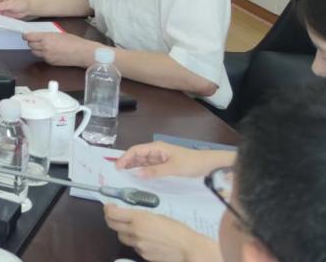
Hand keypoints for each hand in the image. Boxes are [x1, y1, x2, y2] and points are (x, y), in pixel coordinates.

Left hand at [22, 31, 97, 66]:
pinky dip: (43, 55)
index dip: (26, 36)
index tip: (25, 35)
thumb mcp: (59, 34)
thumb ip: (47, 35)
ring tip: (43, 46)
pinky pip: (42, 58)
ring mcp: (47, 56)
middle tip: (35, 40)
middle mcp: (44, 47)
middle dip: (31, 42)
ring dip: (36, 49)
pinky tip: (50, 52)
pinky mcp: (50, 62)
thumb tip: (39, 36)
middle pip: (30, 45)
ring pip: (34, 52)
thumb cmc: (74, 42)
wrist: (82, 53)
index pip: (29, 37)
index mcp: (46, 38)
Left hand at [103, 205, 219, 261]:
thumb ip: (140, 216)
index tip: (109, 206)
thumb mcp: (157, 216)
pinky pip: (134, 246)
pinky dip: (136, 242)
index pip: (112, 213)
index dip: (108, 209)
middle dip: (111, 218)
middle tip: (114, 215)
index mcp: (139, 218)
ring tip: (133, 228)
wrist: (188, 248)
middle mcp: (135, 231)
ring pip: (122, 237)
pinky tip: (147, 239)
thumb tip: (130, 215)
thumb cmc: (177, 229)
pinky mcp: (142, 255)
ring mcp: (138, 245)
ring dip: (123, 231)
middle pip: (112, 225)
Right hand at [115, 142, 233, 178]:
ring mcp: (160, 158)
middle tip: (116, 173)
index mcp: (156, 148)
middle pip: (137, 155)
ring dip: (133, 167)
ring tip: (123, 175)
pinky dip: (142, 171)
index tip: (117, 167)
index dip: (125, 158)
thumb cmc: (191, 163)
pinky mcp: (164, 164)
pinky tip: (138, 177)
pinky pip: (149, 167)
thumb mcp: (173, 168)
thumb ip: (155, 171)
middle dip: (126, 162)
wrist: (208, 164)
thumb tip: (137, 174)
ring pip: (142, 161)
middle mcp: (156, 151)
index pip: (136, 150)